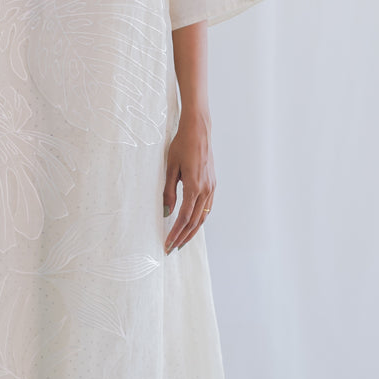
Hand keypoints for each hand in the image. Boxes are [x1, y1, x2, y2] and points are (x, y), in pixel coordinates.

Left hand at [163, 108, 214, 251]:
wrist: (199, 130)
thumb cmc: (182, 145)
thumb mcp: (170, 168)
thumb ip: (168, 192)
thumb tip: (166, 212)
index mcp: (194, 186)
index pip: (183, 217)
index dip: (175, 233)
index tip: (167, 244)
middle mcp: (206, 189)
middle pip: (195, 221)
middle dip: (183, 237)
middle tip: (172, 249)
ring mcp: (211, 187)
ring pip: (203, 216)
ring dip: (193, 230)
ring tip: (182, 241)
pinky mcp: (213, 183)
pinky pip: (207, 207)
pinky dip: (200, 219)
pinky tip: (193, 223)